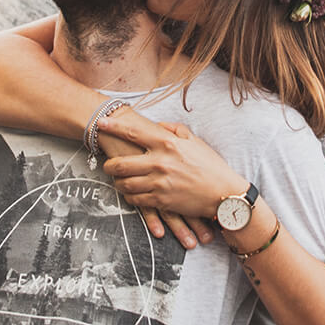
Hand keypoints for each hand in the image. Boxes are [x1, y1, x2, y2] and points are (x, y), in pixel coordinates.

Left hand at [98, 116, 246, 220]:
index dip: (113, 127)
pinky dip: (130, 196)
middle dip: (109, 164)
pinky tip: (132, 193)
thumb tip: (157, 125)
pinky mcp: (161, 201)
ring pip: (124, 184)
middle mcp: (160, 162)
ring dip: (118, 182)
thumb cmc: (211, 166)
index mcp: (167, 144)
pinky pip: (135, 200)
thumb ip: (174, 130)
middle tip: (108, 164)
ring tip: (119, 180)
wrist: (224, 194)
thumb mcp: (195, 141)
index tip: (100, 123)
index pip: (133, 133)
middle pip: (120, 163)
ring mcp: (159, 183)